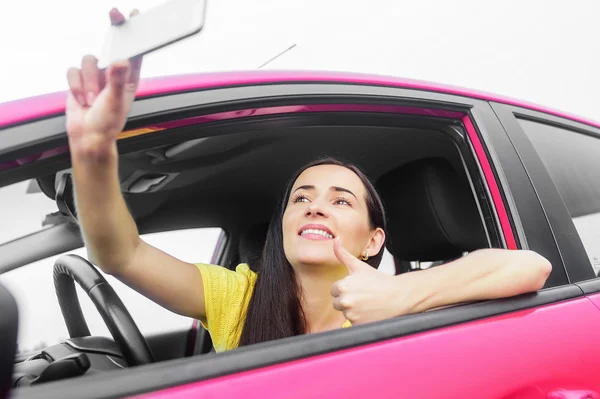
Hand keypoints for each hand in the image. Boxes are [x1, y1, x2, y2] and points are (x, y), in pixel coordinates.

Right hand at [66, 8, 141, 154]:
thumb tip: (121, 62)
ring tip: (92, 100)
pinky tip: (81, 100)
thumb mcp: (115, 102)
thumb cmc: (107, 124)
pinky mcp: (79, 80)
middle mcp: (113, 74)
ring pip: (89, 60)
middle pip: (112, 45)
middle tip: (115, 13)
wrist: (88, 137)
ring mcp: (96, 76)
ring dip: (88, 82)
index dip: (135, 32)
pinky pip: (73, 71)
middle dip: (113, 32)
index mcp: (129, 79)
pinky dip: (75, 86)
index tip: (136, 15)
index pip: (135, 51)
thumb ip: (117, 81)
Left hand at [330, 238, 417, 324]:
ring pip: (345, 313)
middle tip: (364, 295)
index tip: (358, 287)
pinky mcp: (358, 325)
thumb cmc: (379, 281)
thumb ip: (343, 254)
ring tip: (368, 303)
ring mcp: (351, 315)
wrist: (398, 296)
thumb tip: (335, 241)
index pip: (334, 290)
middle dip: (348, 299)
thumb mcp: (359, 266)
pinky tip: (369, 312)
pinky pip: (351, 323)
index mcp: (342, 286)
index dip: (345, 288)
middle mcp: (344, 301)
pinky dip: (359, 319)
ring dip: (353, 310)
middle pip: (337, 303)